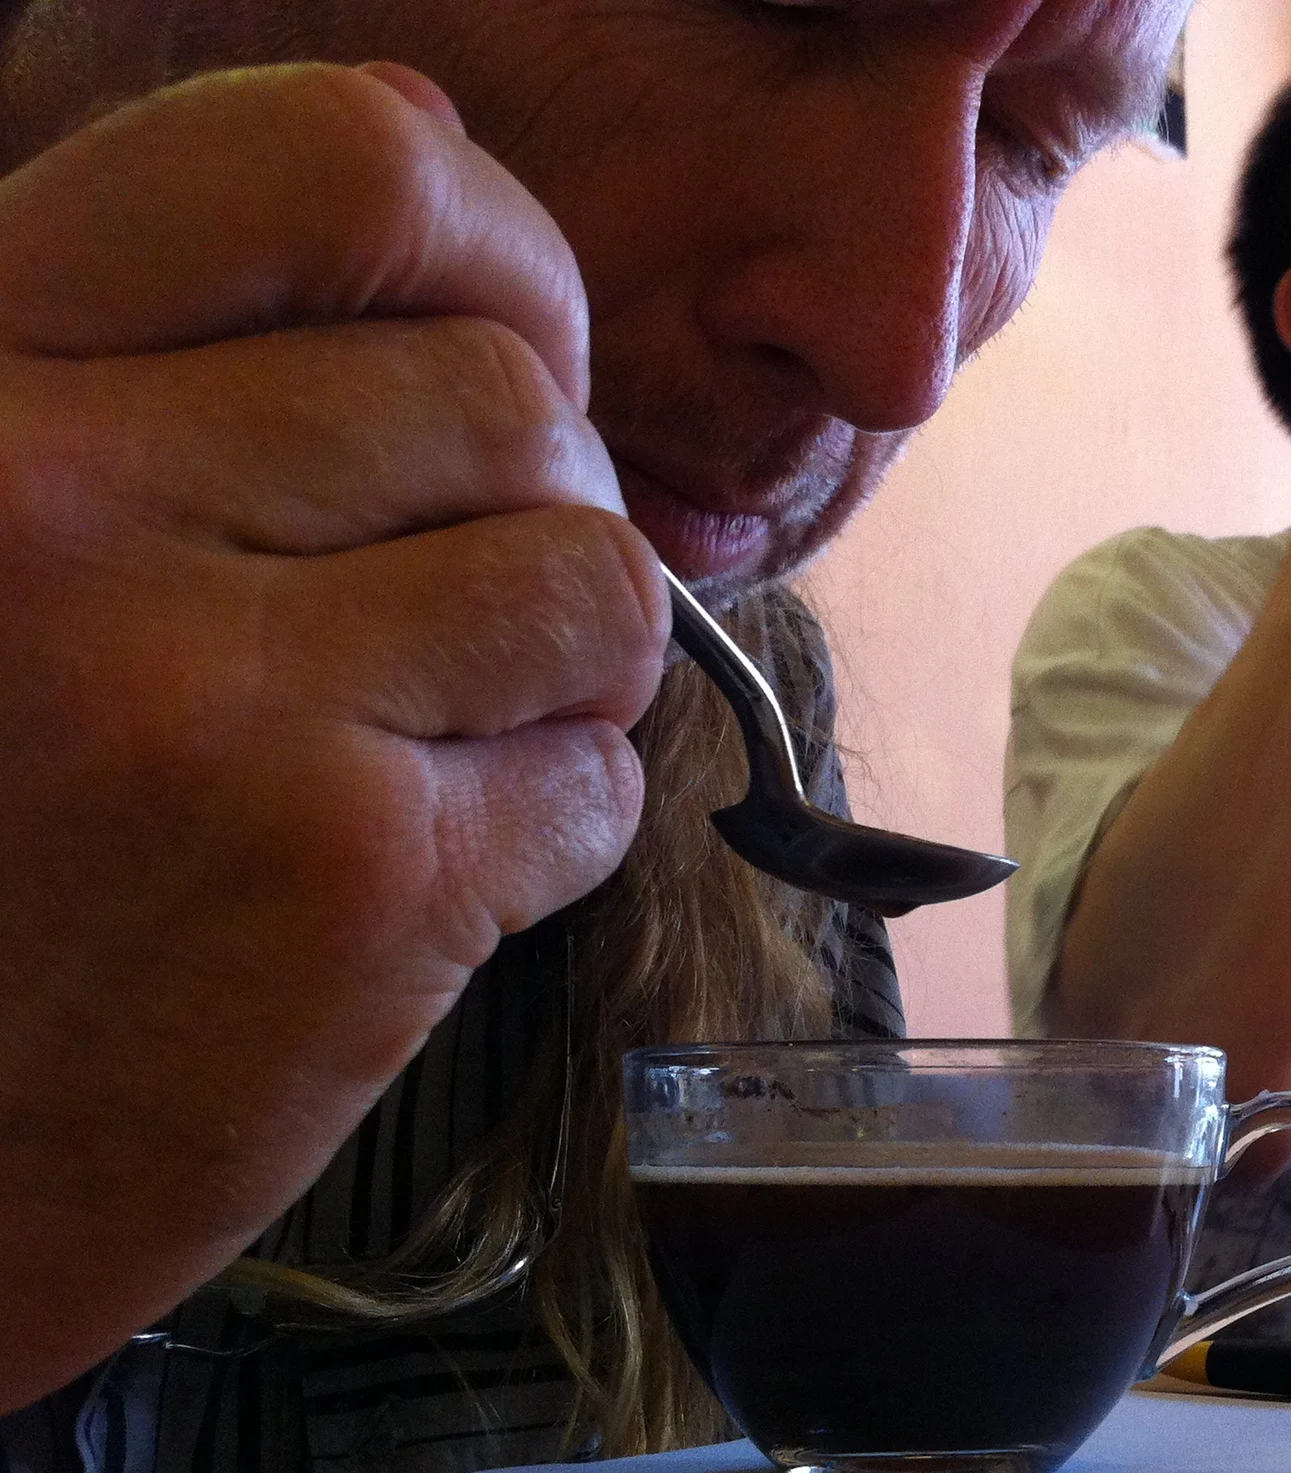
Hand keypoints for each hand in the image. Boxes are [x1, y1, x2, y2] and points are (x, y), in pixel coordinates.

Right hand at [0, 65, 664, 1408]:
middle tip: (446, 605)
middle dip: (531, 503)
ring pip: (597, 580)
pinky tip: (411, 873)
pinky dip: (546, 829)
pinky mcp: (348, 888)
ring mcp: (218, 699)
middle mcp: (70, 503)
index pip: (338, 168)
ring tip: (435, 732)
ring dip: (560, 665)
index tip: (508, 336)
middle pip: (508, 401)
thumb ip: (156, 337)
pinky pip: (593, 785)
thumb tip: (426, 144)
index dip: (487, 247)